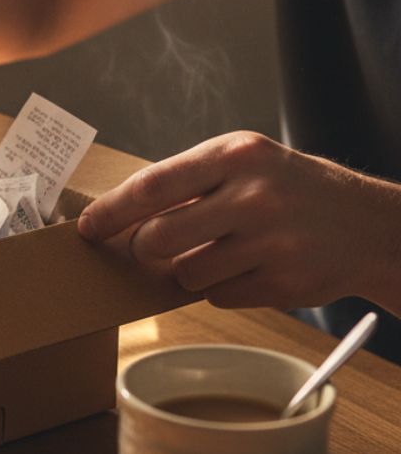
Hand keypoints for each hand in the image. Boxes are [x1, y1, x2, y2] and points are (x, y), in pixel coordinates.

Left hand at [77, 131, 400, 312]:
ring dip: (186, 271)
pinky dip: (220, 289)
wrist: (366, 223)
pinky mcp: (284, 283)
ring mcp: (272, 242)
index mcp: (235, 155)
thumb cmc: (284, 187)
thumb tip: (117, 219)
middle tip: (147, 248)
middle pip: (159, 238)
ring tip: (219, 251)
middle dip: (143, 250)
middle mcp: (254, 196)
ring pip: (186, 274)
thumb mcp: (241, 160)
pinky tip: (248, 267)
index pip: (151, 186)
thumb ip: (184, 181)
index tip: (87, 228)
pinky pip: (219, 298)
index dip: (110, 212)